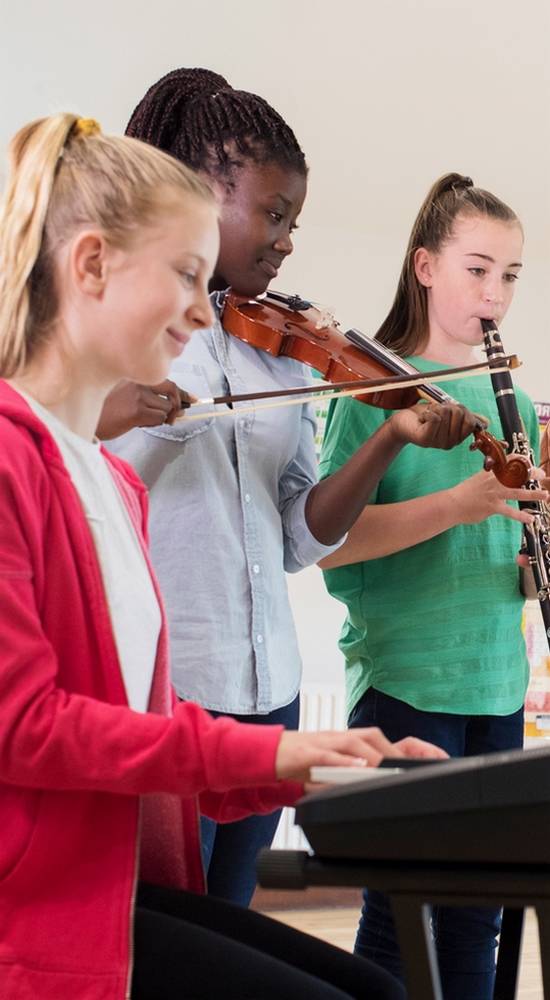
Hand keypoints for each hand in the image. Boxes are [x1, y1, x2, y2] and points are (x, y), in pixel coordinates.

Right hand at [96, 379, 192, 439]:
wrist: (88, 420)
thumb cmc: (105, 409)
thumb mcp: (126, 396)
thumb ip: (149, 397)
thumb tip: (177, 407)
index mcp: (135, 374)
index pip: (166, 379)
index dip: (182, 391)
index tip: (192, 399)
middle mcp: (138, 381)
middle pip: (172, 389)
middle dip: (179, 404)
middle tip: (177, 415)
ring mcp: (138, 395)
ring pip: (166, 408)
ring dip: (161, 418)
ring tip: (144, 420)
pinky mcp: (137, 410)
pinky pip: (159, 419)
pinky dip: (155, 424)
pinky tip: (140, 424)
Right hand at [275, 728, 446, 781]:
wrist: (270, 754)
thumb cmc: (306, 765)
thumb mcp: (338, 773)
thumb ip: (361, 779)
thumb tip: (389, 792)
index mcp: (354, 744)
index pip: (390, 742)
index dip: (417, 749)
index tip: (441, 759)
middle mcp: (344, 739)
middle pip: (377, 739)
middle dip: (399, 753)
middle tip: (417, 771)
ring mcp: (326, 743)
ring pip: (356, 743)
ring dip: (374, 757)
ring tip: (390, 771)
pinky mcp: (307, 752)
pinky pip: (328, 755)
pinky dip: (343, 761)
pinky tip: (356, 768)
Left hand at [389, 401, 485, 449]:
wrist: (402, 422)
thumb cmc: (426, 416)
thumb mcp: (449, 414)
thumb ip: (466, 417)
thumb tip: (486, 423)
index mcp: (458, 438)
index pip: (471, 421)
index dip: (461, 410)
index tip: (449, 412)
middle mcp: (450, 444)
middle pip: (459, 413)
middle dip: (446, 407)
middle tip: (435, 413)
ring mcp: (438, 443)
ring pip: (446, 414)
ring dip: (435, 409)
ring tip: (427, 416)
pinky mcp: (425, 439)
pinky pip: (435, 418)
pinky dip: (428, 412)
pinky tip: (422, 419)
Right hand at [449, 469, 548, 525]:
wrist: (451, 503)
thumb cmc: (465, 493)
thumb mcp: (478, 480)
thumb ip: (491, 480)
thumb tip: (502, 482)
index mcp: (491, 472)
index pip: (508, 461)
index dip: (521, 460)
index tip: (531, 462)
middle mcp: (494, 480)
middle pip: (516, 474)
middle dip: (532, 473)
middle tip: (543, 474)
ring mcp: (494, 494)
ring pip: (517, 492)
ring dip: (533, 494)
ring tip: (545, 495)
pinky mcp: (492, 507)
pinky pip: (509, 512)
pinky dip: (521, 516)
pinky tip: (530, 519)